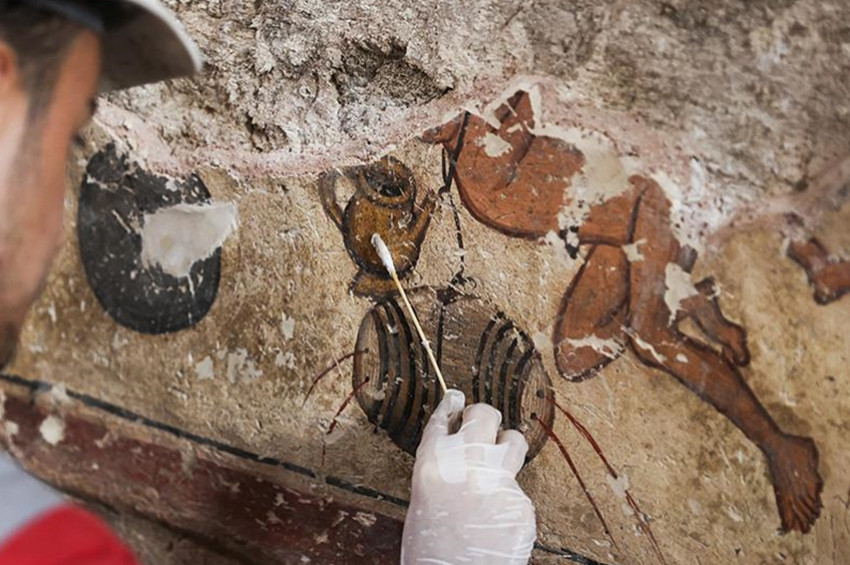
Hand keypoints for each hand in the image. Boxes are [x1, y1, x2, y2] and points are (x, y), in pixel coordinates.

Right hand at [401, 390, 535, 564]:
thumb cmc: (430, 549)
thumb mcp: (422, 500)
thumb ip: (441, 469)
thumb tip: (458, 451)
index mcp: (433, 462)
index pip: (444, 418)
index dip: (452, 404)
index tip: (457, 399)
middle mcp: (467, 463)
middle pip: (485, 415)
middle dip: (484, 418)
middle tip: (482, 427)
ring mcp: (499, 481)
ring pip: (515, 441)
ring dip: (507, 446)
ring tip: (498, 462)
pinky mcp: (521, 503)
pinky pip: (518, 490)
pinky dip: (509, 499)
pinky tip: (496, 518)